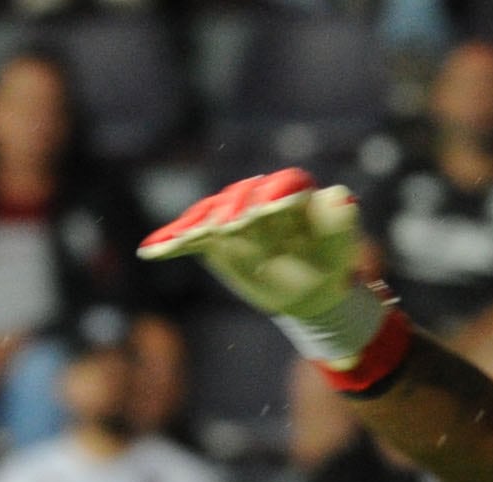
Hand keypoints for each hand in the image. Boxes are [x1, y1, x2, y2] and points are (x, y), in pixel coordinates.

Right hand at [141, 171, 391, 370]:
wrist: (308, 285)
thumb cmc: (327, 260)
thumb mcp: (338, 245)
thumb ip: (338, 220)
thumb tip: (343, 197)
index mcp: (293, 194)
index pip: (284, 186)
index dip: (276, 194)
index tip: (268, 208)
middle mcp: (258, 198)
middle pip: (240, 197)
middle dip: (231, 209)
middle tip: (225, 226)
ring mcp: (232, 218)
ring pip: (210, 214)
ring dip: (194, 225)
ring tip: (180, 238)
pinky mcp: (213, 239)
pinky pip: (189, 238)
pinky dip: (170, 243)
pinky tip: (149, 251)